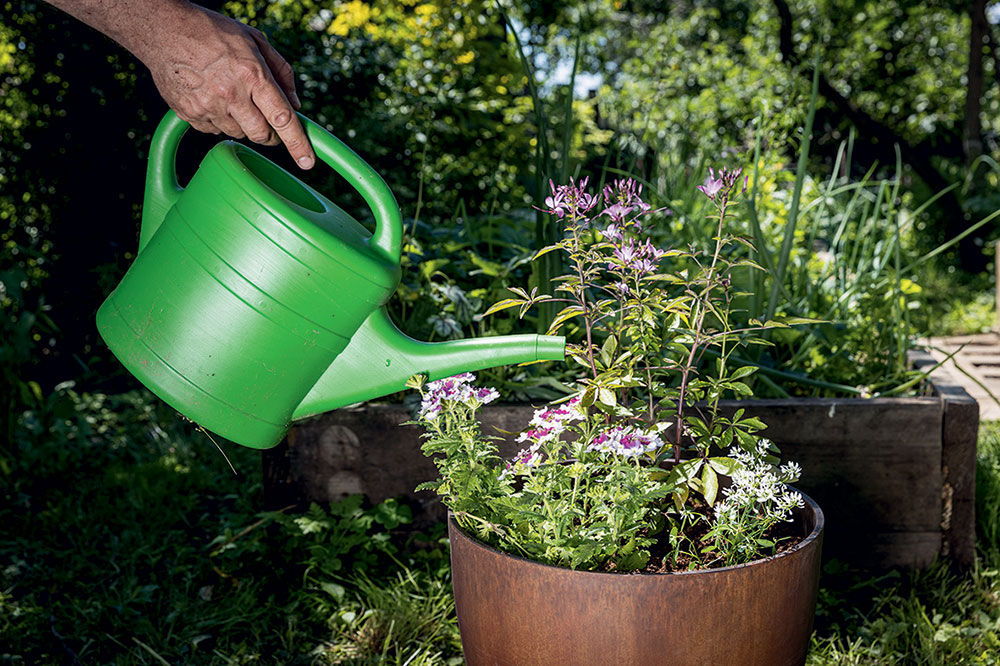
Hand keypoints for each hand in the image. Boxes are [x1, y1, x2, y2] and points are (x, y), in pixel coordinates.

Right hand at [139, 4, 315, 168]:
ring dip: (243, 124)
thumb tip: (296, 104)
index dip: (298, 143)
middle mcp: (231, 95)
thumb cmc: (213, 32)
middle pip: (261, 135)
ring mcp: (208, 107)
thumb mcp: (255, 40)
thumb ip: (281, 72)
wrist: (164, 30)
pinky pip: (214, 130)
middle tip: (267, 122)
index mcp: (252, 75)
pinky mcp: (190, 114)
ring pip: (238, 134)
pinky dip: (219, 120)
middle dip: (269, 134)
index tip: (307, 162)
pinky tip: (212, 97)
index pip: (282, 118)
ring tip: (231, 96)